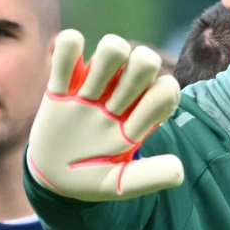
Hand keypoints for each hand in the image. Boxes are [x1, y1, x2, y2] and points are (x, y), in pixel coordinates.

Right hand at [27, 30, 184, 201]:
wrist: (50, 177)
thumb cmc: (90, 178)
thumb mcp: (117, 184)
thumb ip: (148, 177)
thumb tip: (179, 169)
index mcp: (139, 118)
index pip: (166, 90)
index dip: (161, 97)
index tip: (136, 124)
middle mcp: (121, 96)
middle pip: (145, 61)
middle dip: (136, 75)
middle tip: (115, 104)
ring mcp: (92, 87)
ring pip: (113, 47)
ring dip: (106, 61)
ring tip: (89, 92)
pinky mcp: (62, 83)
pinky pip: (67, 45)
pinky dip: (67, 49)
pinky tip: (64, 80)